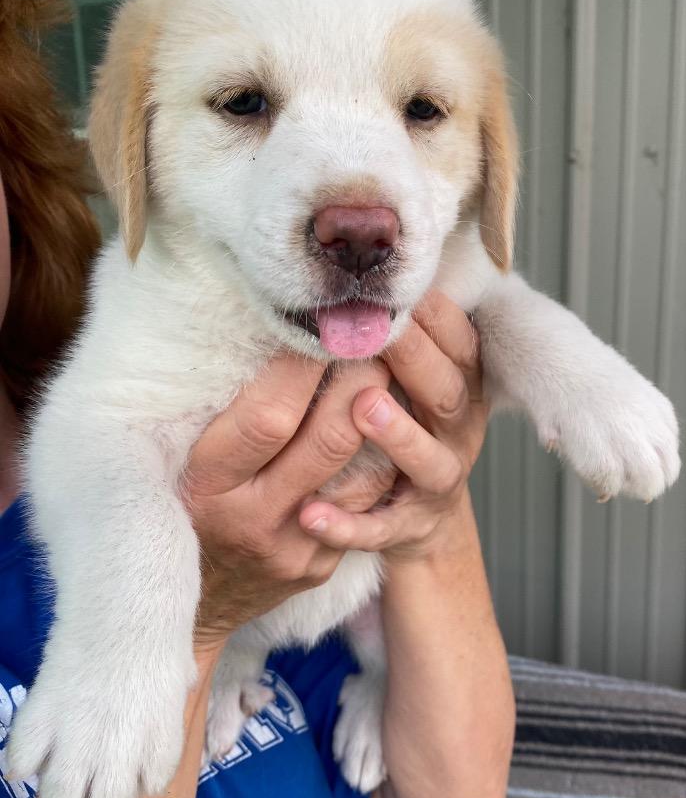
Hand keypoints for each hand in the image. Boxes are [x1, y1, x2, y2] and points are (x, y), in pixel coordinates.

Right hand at [185, 355, 393, 652]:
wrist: (188, 604)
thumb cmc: (177, 506)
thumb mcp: (177, 460)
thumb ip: (221, 411)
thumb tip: (270, 335)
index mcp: (207, 486)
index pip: (270, 418)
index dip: (302, 367)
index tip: (318, 329)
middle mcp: (254, 521)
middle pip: (330, 440)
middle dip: (359, 381)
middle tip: (372, 339)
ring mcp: (295, 550)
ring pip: (363, 472)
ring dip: (382, 416)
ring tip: (387, 372)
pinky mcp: (322, 567)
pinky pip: (366, 504)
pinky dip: (378, 458)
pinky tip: (384, 424)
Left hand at [299, 291, 486, 559]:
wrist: (417, 517)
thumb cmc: (404, 423)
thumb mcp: (413, 379)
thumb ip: (400, 337)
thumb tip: (358, 269)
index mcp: (460, 387)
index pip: (462, 345)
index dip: (436, 317)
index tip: (400, 290)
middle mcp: (457, 431)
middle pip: (447, 393)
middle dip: (415, 360)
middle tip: (376, 332)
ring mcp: (438, 481)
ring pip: (430, 461)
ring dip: (400, 434)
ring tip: (363, 408)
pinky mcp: (409, 526)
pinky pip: (380, 528)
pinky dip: (348, 524)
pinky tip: (310, 513)